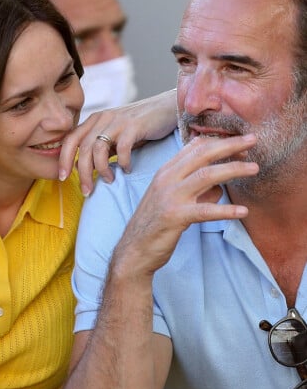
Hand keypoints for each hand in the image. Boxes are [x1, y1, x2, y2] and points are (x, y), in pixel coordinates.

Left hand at [59, 89, 177, 195]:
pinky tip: (127, 169)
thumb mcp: (114, 136)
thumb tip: (82, 166)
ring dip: (101, 169)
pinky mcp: (134, 125)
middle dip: (83, 173)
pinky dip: (123, 162)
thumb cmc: (140, 126)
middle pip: (83, 148)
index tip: (63, 178)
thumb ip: (99, 148)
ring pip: (98, 149)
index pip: (70, 140)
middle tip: (87, 190)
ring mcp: (118, 120)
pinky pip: (122, 148)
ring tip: (109, 180)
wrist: (167, 108)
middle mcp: (102, 118)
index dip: (64, 159)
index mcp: (94, 120)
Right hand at [112, 134, 258, 277]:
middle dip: (230, 145)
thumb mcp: (171, 199)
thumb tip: (219, 187)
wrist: (134, 249)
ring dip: (233, 170)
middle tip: (253, 140)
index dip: (219, 142)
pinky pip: (205, 211)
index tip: (240, 142)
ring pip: (206, 176)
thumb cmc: (154, 224)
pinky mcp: (175, 217)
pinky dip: (225, 210)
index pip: (194, 149)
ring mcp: (170, 197)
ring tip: (254, 168)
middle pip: (202, 155)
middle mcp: (166, 180)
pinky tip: (242, 211)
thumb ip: (193, 189)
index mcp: (165, 172)